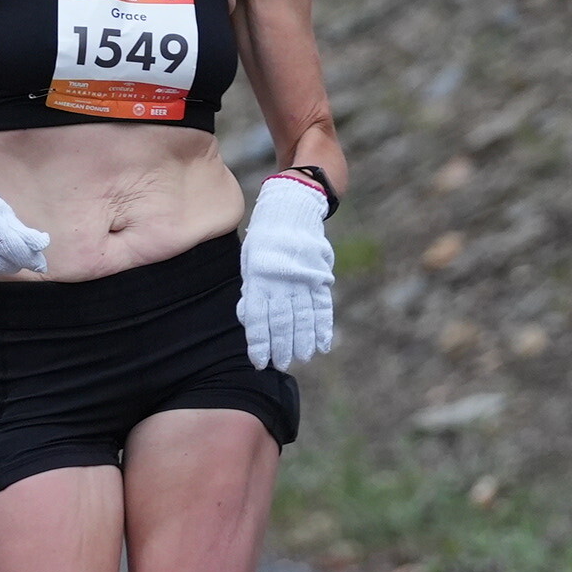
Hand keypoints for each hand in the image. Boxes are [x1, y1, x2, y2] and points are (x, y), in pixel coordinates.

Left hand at [237, 174, 335, 370]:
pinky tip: (323, 344)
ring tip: (302, 358)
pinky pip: (323, 305)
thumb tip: (248, 319)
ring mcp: (303, 278)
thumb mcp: (250, 259)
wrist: (292, 206)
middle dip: (282, 347)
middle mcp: (282, 280)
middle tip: (282, 365)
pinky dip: (323, 327)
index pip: (259, 318)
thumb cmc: (266, 237)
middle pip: (282, 322)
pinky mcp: (320, 275)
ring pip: (304, 317)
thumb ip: (252, 289)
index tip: (260, 362)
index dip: (260, 343)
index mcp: (260, 276)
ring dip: (303, 341)